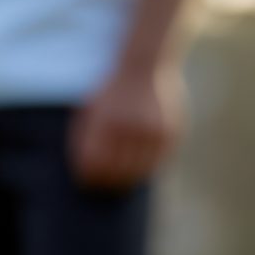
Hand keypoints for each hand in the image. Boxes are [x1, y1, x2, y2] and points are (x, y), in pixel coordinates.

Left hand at [73, 65, 181, 190]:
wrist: (144, 65)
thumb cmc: (110, 91)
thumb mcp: (90, 108)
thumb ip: (85, 138)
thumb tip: (86, 173)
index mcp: (105, 121)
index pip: (94, 163)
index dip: (89, 177)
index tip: (87, 183)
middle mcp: (129, 126)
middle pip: (115, 171)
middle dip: (106, 183)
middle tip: (102, 188)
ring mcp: (152, 130)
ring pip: (137, 171)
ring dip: (126, 180)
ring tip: (118, 183)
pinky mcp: (169, 132)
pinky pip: (155, 162)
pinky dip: (145, 169)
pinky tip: (137, 170)